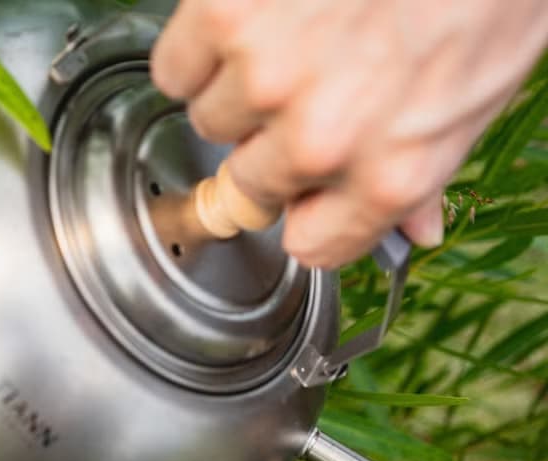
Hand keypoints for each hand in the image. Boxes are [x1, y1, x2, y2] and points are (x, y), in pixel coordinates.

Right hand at [151, 0, 547, 266]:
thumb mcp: (477, 97)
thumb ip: (430, 176)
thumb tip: (415, 230)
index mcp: (390, 176)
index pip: (311, 246)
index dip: (306, 212)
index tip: (302, 191)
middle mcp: (322, 140)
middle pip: (248, 188)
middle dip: (267, 147)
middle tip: (299, 92)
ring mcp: (266, 78)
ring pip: (209, 122)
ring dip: (234, 90)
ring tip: (283, 40)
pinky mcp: (224, 14)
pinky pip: (174, 70)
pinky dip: (198, 49)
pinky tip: (245, 20)